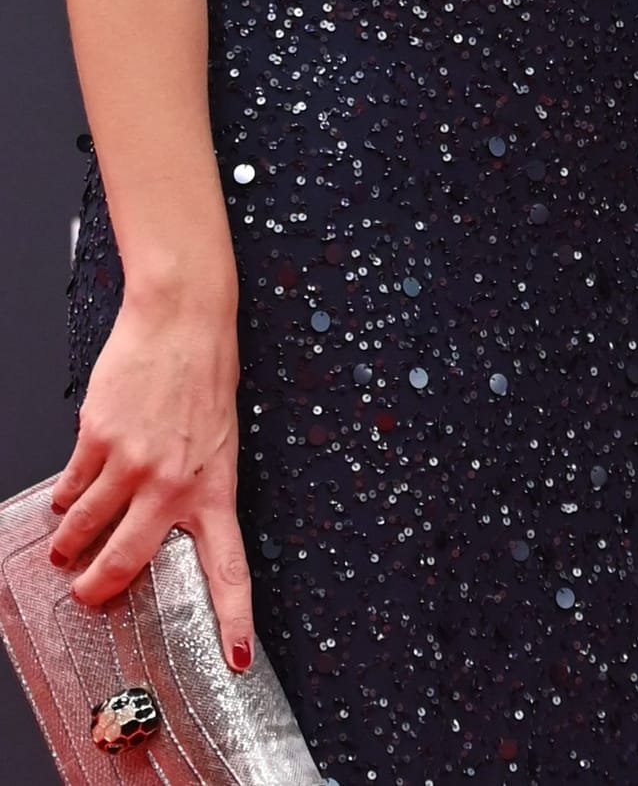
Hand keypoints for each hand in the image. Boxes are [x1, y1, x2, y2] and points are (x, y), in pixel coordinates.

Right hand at [49, 292, 253, 669]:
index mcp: (215, 488)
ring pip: (85, 528)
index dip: (233, 619)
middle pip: (126, 563)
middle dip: (98, 587)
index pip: (230, 568)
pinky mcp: (98, 440)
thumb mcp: (217, 440)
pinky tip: (66, 495)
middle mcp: (173, 485)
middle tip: (85, 592)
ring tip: (65, 543)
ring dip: (69, 541)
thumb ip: (192, 486)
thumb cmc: (205, 374)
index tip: (235, 658)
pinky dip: (65, 496)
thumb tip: (158, 525)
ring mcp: (132, 464)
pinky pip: (71, 487)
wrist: (182, 317)